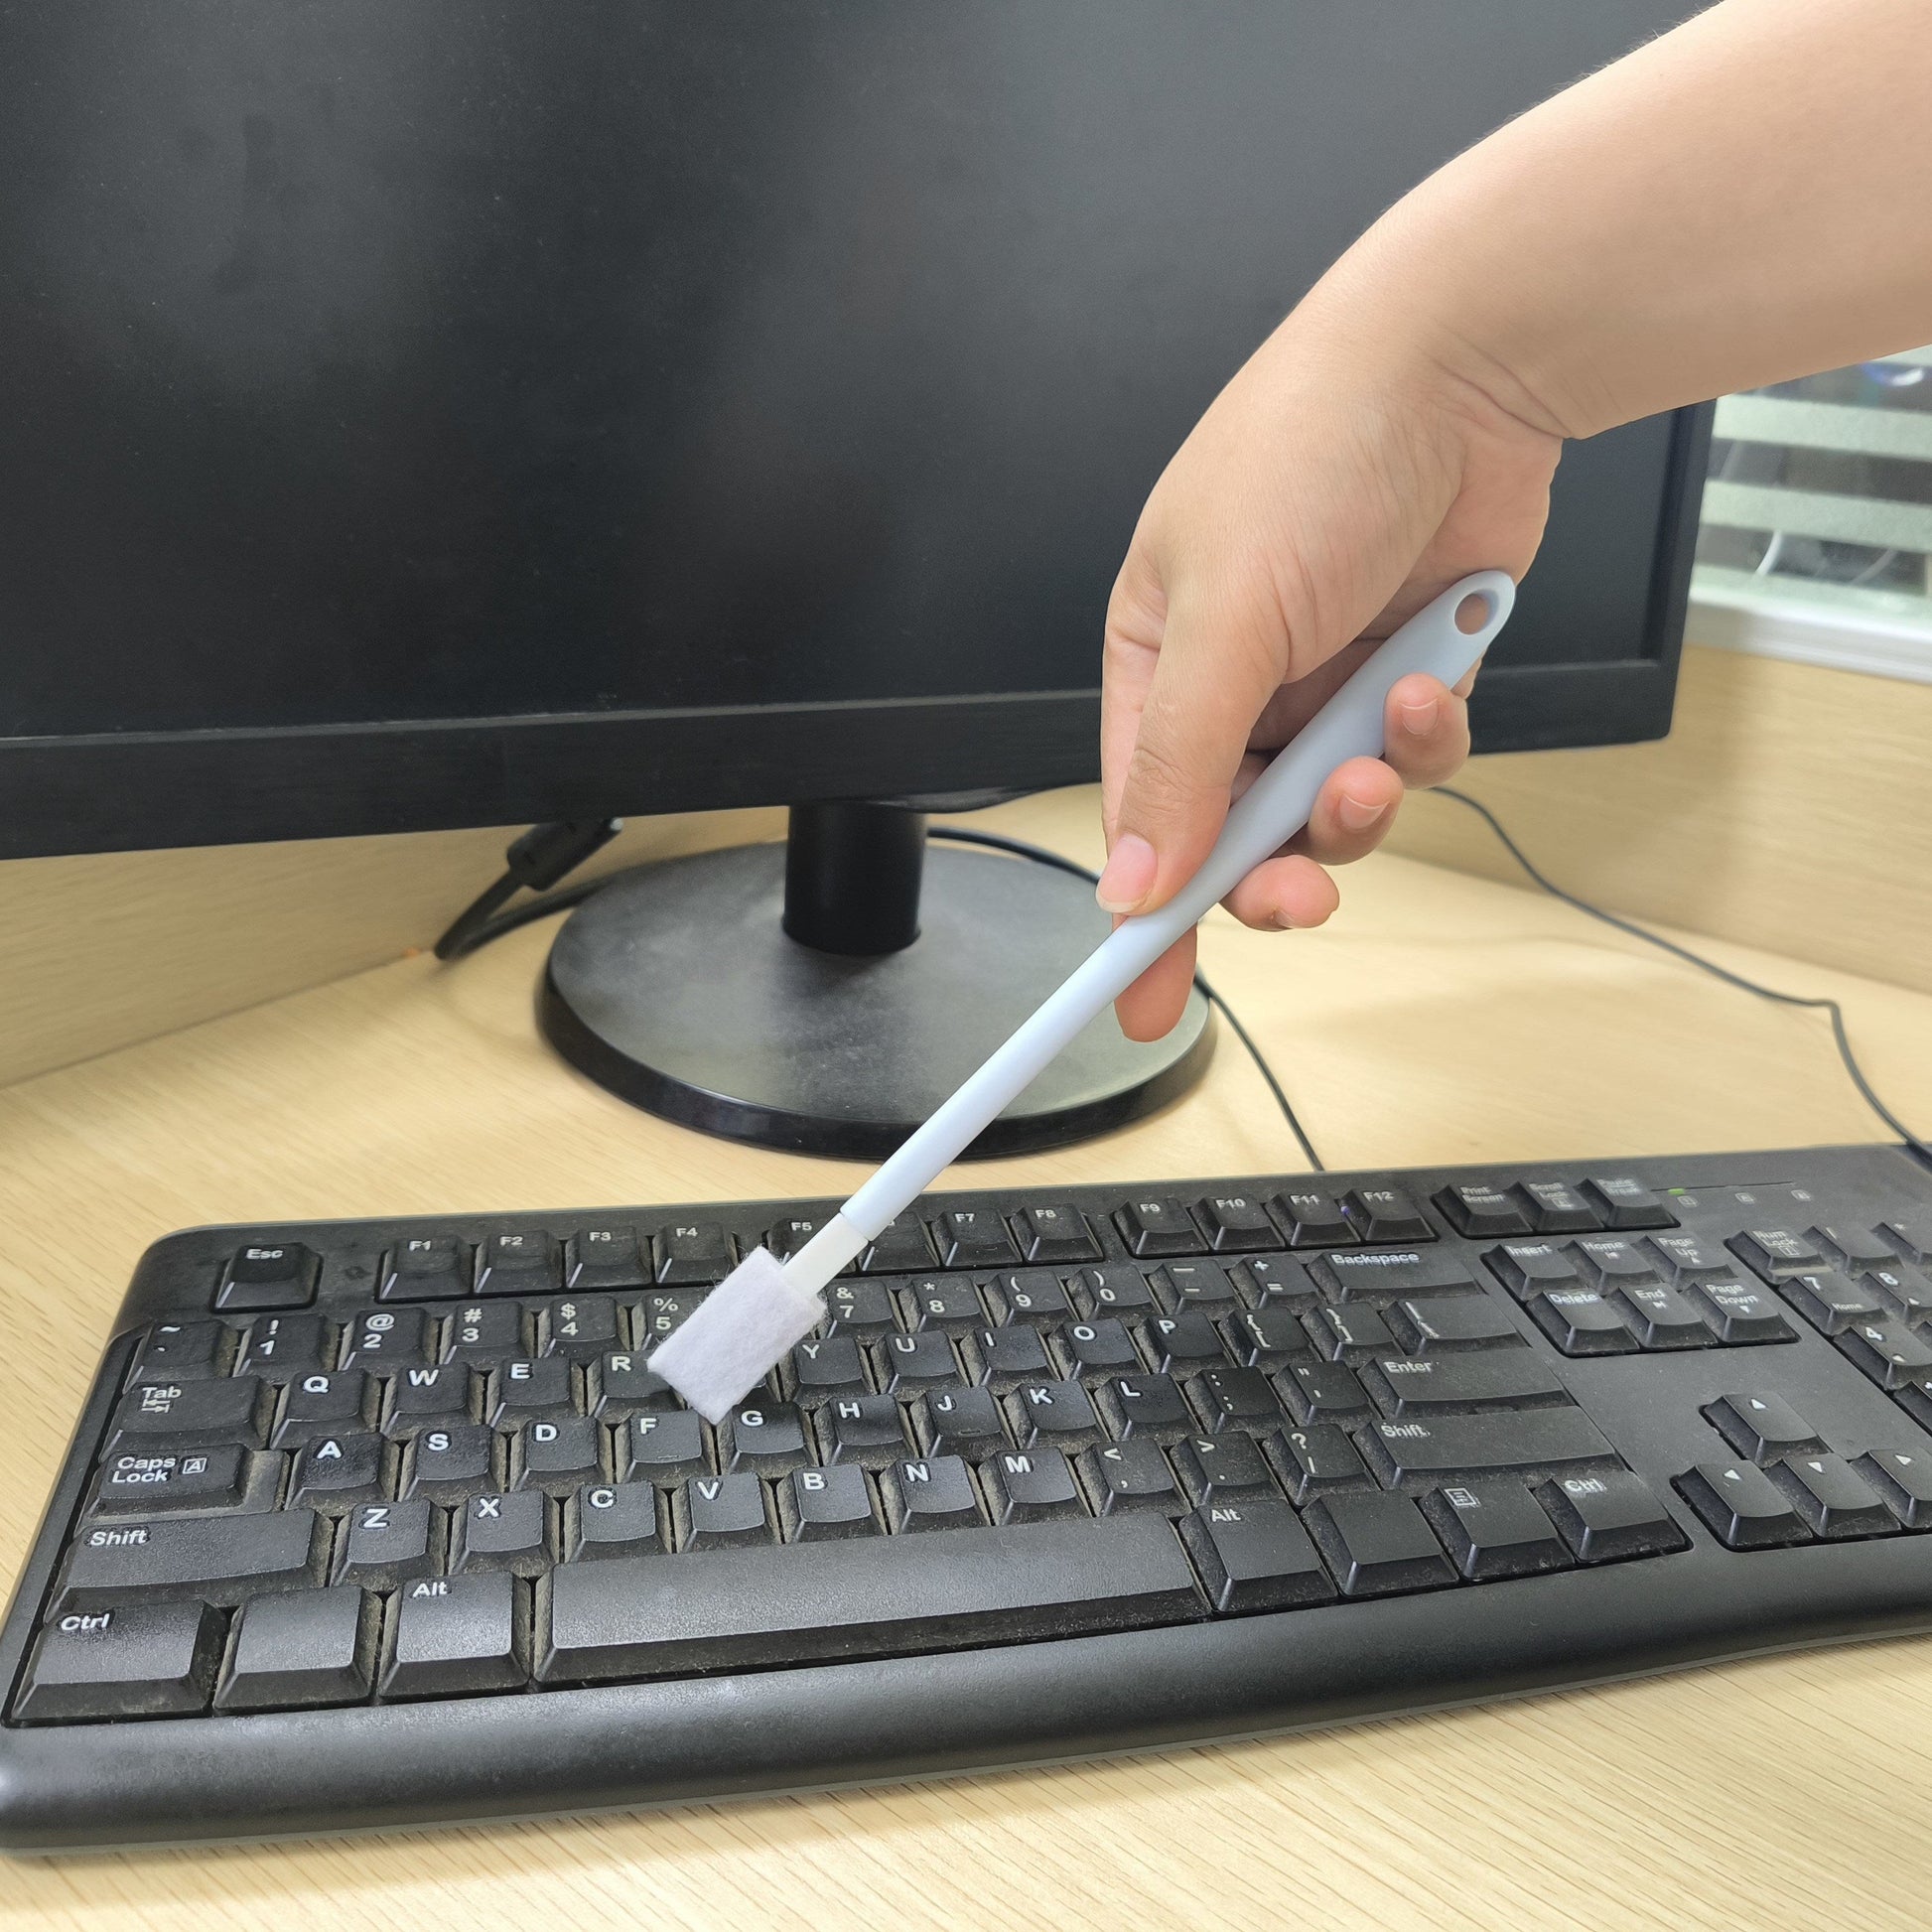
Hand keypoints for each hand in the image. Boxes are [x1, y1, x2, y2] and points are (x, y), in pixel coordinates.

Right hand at [1098, 281, 1561, 1040]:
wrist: (1465, 362)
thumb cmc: (1313, 448)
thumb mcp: (1224, 619)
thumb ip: (1179, 765)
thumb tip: (1132, 881)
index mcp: (1155, 660)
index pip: (1137, 819)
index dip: (1141, 917)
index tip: (1139, 1002)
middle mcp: (1235, 679)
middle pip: (1239, 834)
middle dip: (1275, 869)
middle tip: (1301, 891)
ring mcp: (1325, 679)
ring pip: (1333, 809)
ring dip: (1360, 800)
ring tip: (1380, 747)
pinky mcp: (1406, 675)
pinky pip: (1410, 759)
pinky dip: (1424, 739)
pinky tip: (1431, 679)